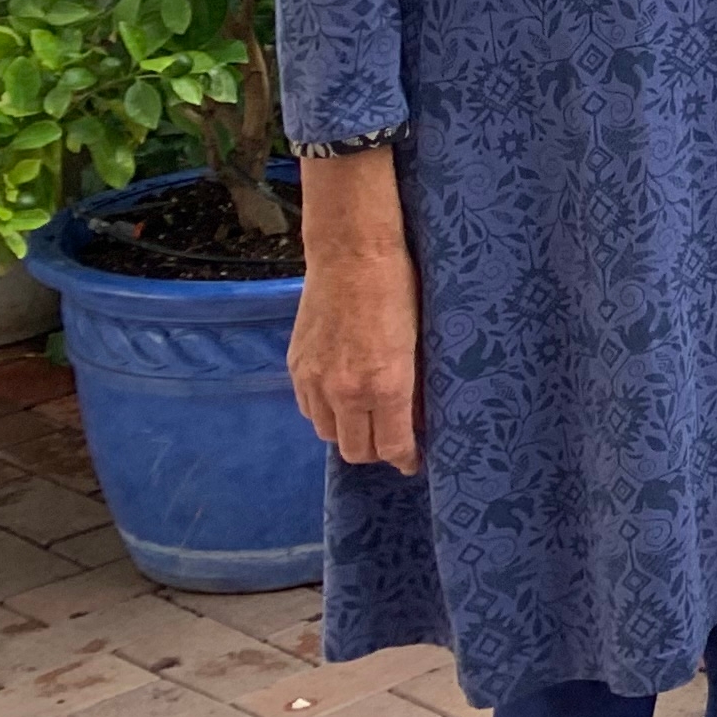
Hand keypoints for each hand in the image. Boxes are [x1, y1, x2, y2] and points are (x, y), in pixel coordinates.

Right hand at [289, 241, 421, 472]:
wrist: (352, 255)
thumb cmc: (399, 290)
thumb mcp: (420, 341)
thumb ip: (414, 386)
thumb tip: (416, 418)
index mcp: (385, 386)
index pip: (391, 446)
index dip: (405, 459)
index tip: (413, 461)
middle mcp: (345, 391)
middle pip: (355, 450)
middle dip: (375, 451)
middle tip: (391, 440)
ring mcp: (315, 380)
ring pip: (327, 432)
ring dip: (347, 432)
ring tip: (366, 417)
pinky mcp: (296, 366)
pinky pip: (308, 408)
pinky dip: (325, 411)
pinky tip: (341, 396)